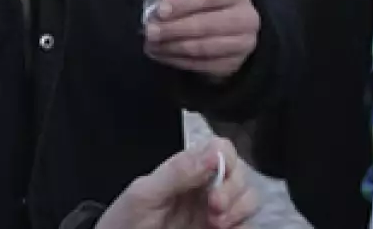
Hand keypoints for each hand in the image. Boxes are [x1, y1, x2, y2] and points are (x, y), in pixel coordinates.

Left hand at [98, 138, 257, 228]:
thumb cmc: (124, 223)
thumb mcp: (144, 194)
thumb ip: (177, 172)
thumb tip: (213, 154)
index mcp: (187, 169)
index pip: (221, 150)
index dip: (226, 162)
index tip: (215, 182)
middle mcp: (205, 187)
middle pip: (241, 174)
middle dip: (234, 191)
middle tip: (214, 211)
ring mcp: (213, 212)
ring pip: (248, 199)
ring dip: (241, 210)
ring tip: (217, 225)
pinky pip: (246, 225)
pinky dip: (243, 226)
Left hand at [145, 0, 259, 79]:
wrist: (237, 29)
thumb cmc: (211, 8)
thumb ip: (180, 2)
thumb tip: (155, 16)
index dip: (182, 3)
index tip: (159, 11)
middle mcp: (245, 19)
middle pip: (206, 25)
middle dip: (173, 29)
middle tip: (150, 32)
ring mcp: (242, 44)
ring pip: (202, 48)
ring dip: (172, 47)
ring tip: (151, 45)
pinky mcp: (233, 65)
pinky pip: (201, 65)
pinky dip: (177, 61)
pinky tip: (162, 55)